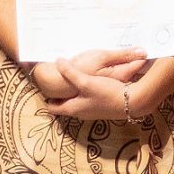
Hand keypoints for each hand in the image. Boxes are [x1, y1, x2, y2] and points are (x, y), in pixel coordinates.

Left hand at [30, 48, 145, 119]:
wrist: (133, 102)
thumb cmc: (107, 93)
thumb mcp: (86, 81)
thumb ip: (70, 73)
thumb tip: (58, 62)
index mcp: (73, 108)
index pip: (53, 108)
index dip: (46, 100)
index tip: (40, 91)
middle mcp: (80, 112)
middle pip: (63, 105)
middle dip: (57, 97)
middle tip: (51, 85)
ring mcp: (91, 110)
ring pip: (75, 103)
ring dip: (70, 95)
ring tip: (67, 83)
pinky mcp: (101, 106)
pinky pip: (86, 100)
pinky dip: (81, 94)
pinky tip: (87, 85)